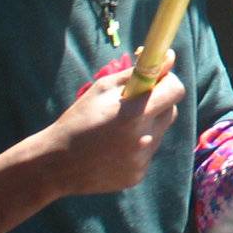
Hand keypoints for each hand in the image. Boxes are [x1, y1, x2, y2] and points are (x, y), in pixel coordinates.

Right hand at [40, 50, 183, 196]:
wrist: (56, 163)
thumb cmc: (78, 119)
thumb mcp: (103, 88)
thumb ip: (138, 73)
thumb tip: (168, 57)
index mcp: (136, 113)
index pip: (176, 90)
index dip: (168, 81)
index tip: (157, 80)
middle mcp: (144, 138)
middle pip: (171, 111)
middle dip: (159, 103)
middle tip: (135, 103)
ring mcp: (142, 159)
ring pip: (159, 133)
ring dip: (147, 125)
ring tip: (117, 130)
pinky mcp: (137, 175)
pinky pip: (147, 153)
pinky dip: (137, 147)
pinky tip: (113, 149)